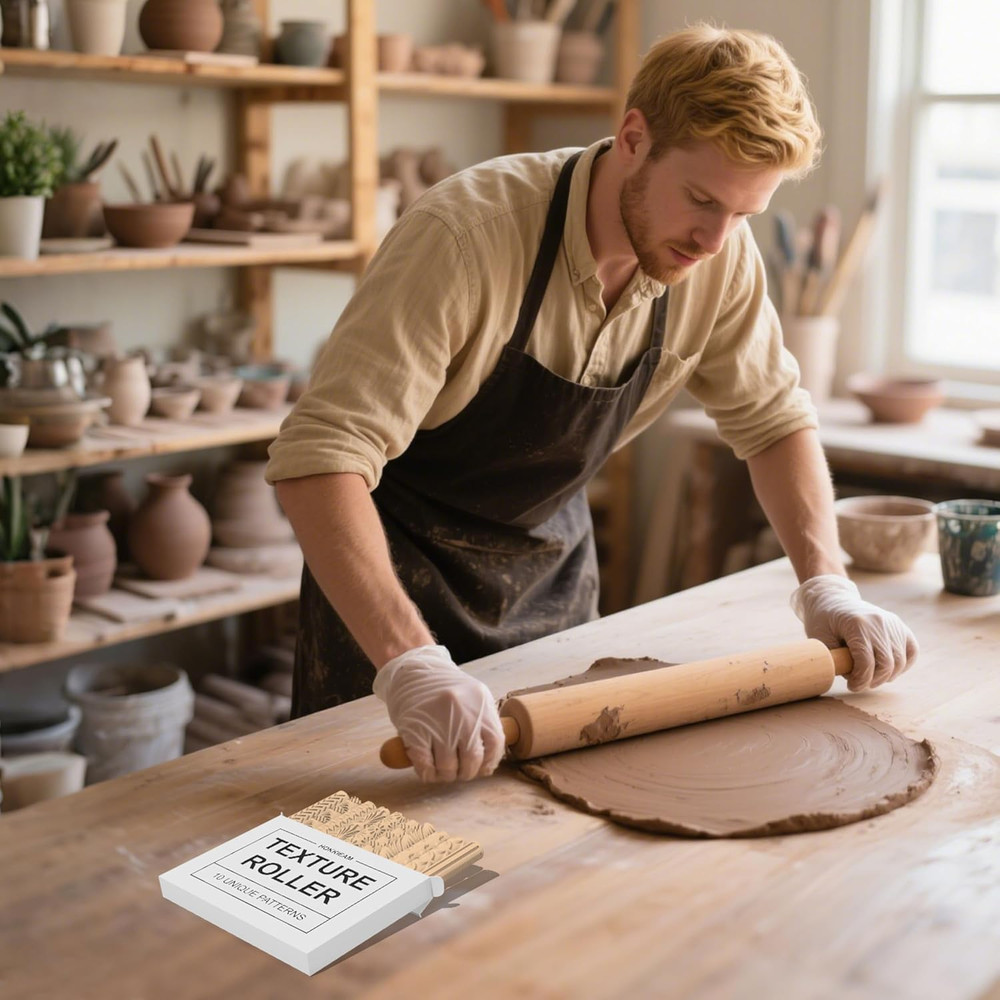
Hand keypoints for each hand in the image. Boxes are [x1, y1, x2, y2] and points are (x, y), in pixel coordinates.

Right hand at [373, 644, 505, 781]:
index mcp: (480, 700)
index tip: (483, 769)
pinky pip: (426, 765)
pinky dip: (428, 774)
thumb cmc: (442, 687)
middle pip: (472, 759)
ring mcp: (437, 722)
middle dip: (467, 773)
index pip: (496, 742)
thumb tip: (488, 759)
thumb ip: (480, 721)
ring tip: (443, 772)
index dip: (490, 762)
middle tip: (460, 772)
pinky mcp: (414, 731)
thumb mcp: (470, 696)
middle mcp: (461, 711)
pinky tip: (428, 771)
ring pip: (448, 767)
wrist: (410, 670)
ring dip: (446, 776)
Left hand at [791, 574, 918, 690]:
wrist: (832, 597)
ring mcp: (892, 623)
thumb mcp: (820, 638)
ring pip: (900, 661)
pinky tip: (888, 669)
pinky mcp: (899, 625)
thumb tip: (851, 679)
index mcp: (857, 624)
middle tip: (860, 683)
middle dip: (873, 681)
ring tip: (871, 677)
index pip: (866, 662)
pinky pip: (912, 650)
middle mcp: (879, 622)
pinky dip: (903, 665)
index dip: (861, 680)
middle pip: (887, 664)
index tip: (851, 686)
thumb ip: (835, 659)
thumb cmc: (822, 619)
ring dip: (887, 676)